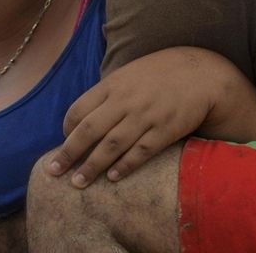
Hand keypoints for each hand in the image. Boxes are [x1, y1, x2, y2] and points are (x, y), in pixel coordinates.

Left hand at [46, 47, 234, 187]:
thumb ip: (106, 94)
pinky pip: (141, 151)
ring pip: (111, 145)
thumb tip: (84, 116)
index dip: (67, 130)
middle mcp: (124, 101)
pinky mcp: (165, 129)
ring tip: (78, 182)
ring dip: (92, 166)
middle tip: (54, 171)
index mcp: (111, 85)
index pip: (78, 109)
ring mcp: (144, 116)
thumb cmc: (158, 75)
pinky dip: (125, 166)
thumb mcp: (127, 75)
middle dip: (68, 153)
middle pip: (89, 130)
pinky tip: (112, 178)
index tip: (64, 142)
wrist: (201, 73)